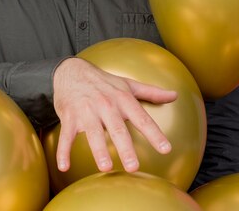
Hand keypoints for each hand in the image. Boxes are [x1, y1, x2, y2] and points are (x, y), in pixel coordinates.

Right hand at [52, 57, 176, 173]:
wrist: (71, 71)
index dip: (154, 134)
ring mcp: (86, 111)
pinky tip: (64, 166)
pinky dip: (63, 151)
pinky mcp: (70, 117)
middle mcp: (106, 105)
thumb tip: (175, 95)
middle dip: (125, 147)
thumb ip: (151, 92)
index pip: (142, 118)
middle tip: (133, 167)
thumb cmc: (103, 82)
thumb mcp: (128, 84)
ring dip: (98, 149)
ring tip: (105, 167)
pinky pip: (66, 136)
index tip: (166, 149)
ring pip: (93, 132)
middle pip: (117, 129)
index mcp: (122, 99)